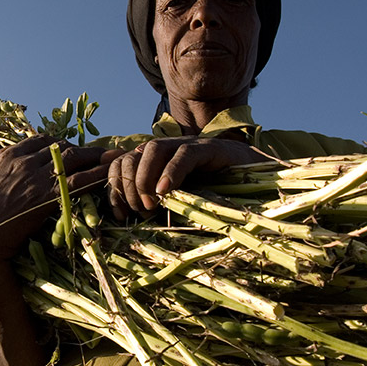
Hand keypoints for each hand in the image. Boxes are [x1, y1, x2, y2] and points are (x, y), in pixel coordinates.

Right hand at [0, 135, 119, 263]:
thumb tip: (1, 163)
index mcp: (8, 156)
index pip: (41, 140)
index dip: (59, 144)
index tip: (69, 149)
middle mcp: (24, 161)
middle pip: (62, 146)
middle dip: (82, 149)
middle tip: (97, 154)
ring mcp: (38, 177)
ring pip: (75, 158)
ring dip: (96, 156)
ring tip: (113, 157)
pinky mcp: (49, 197)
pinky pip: (80, 180)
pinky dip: (98, 174)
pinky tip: (110, 173)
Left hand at [107, 136, 263, 219]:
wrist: (252, 175)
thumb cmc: (213, 191)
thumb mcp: (178, 200)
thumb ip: (156, 203)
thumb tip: (130, 220)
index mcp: (153, 161)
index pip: (120, 165)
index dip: (115, 189)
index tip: (121, 215)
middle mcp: (165, 149)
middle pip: (131, 157)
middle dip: (128, 187)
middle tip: (141, 211)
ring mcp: (186, 145)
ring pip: (153, 150)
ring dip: (145, 179)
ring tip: (151, 204)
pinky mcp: (207, 147)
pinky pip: (184, 154)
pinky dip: (171, 172)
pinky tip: (166, 190)